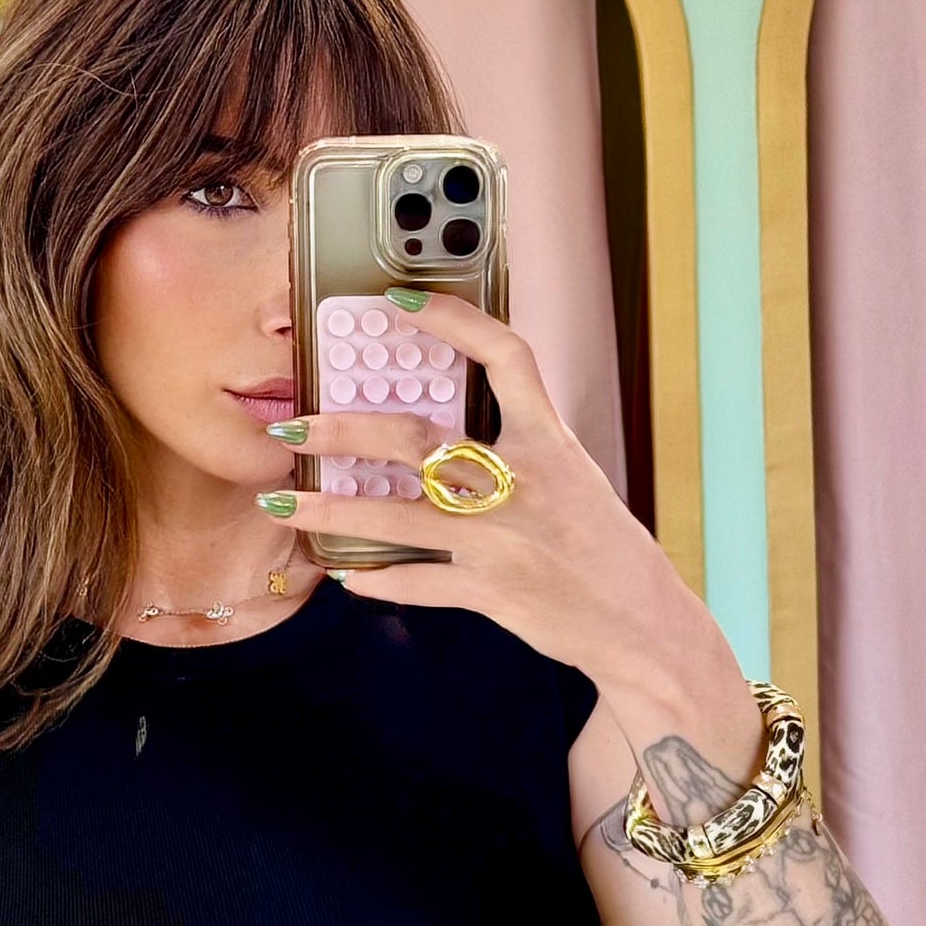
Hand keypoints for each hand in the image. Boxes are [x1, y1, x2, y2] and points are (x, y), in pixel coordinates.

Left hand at [259, 288, 677, 680]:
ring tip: (282, 505)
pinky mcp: (493, 594)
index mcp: (550, 444)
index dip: (454, 321)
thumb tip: (452, 430)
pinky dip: (379, 581)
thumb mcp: (574, 481)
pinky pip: (420, 583)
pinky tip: (346, 576)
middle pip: (415, 439)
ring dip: (330, 512)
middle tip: (293, 428)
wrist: (644, 626)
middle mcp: (523, 484)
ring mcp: (504, 542)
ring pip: (396, 517)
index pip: (505, 357)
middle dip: (342, 431)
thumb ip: (520, 450)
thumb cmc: (605, 550)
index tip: (401, 300)